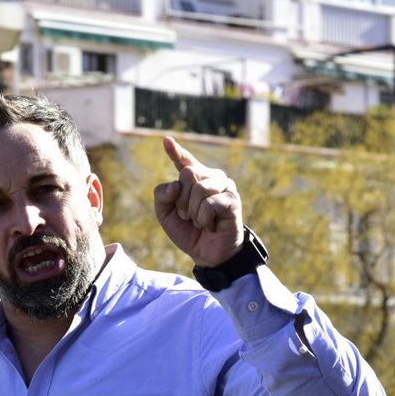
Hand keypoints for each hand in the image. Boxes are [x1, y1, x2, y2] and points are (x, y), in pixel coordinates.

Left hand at [153, 137, 243, 266]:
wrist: (208, 254)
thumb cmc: (189, 232)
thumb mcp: (166, 215)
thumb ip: (161, 196)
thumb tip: (175, 185)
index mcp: (194, 179)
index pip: (184, 161)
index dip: (175, 151)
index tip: (166, 140)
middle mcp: (211, 177)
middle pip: (187, 174)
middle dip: (182, 200)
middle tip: (189, 216)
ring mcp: (224, 186)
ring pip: (198, 189)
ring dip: (193, 212)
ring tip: (200, 222)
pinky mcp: (232, 199)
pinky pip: (209, 204)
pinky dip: (203, 219)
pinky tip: (211, 225)